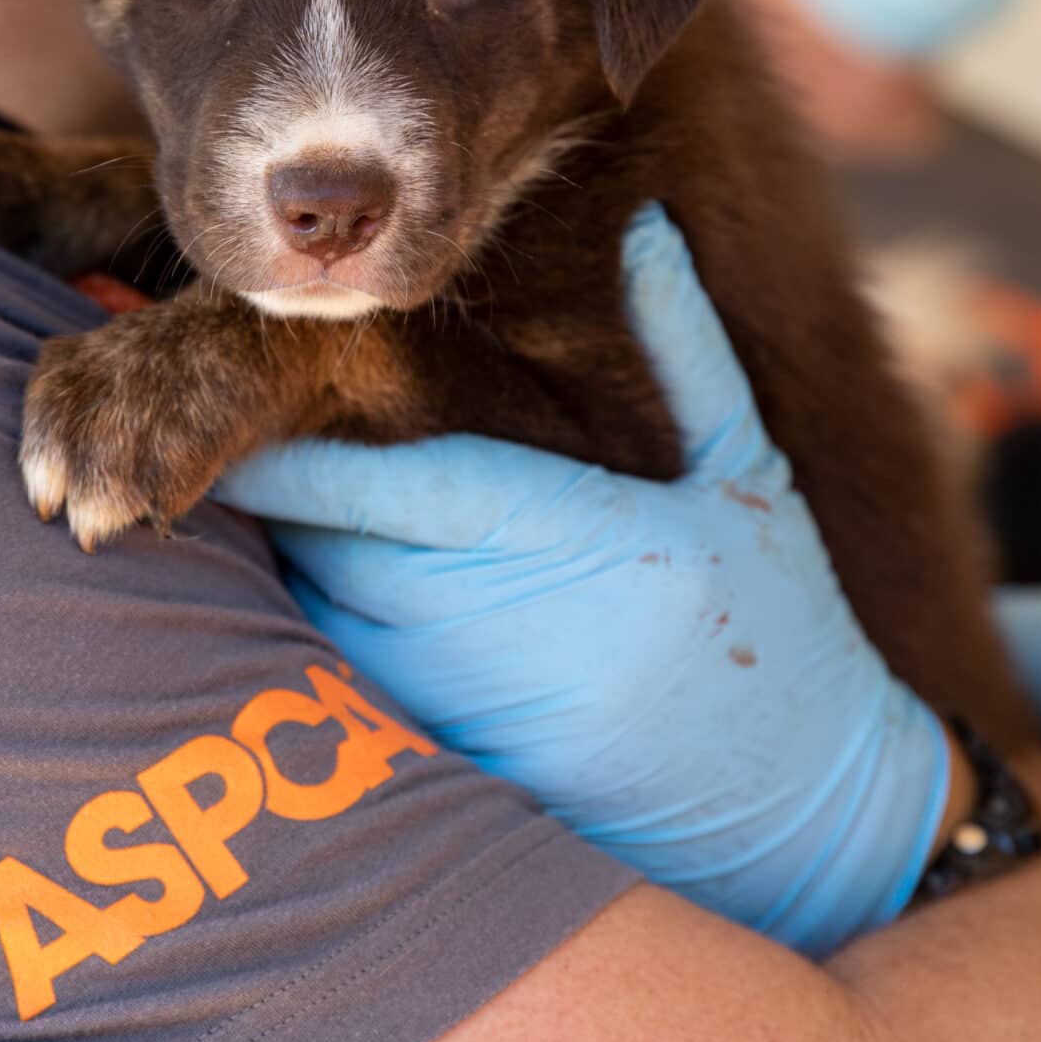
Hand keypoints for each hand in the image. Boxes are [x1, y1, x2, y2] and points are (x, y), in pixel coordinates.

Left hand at [212, 207, 949, 957]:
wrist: (802, 814)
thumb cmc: (780, 625)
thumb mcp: (748, 474)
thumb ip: (686, 348)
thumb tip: (647, 227)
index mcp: (574, 539)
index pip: (401, 490)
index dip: (305, 460)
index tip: (244, 416)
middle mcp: (505, 628)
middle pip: (338, 548)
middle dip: (281, 494)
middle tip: (238, 430)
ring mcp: (472, 707)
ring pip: (328, 618)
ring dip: (295, 559)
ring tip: (264, 493)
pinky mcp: (457, 765)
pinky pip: (354, 683)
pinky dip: (326, 629)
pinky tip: (328, 582)